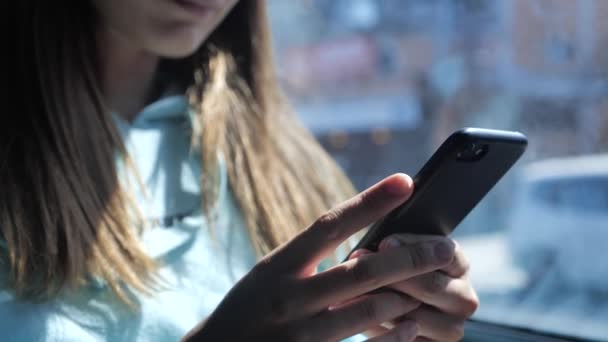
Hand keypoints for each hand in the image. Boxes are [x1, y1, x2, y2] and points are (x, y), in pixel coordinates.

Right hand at [183, 174, 456, 341]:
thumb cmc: (247, 311)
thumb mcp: (268, 275)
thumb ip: (308, 258)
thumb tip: (359, 235)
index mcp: (278, 265)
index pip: (329, 224)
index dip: (369, 202)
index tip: (406, 182)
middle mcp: (289, 297)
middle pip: (362, 271)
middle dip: (410, 257)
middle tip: (446, 247)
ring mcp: (299, 335)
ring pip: (369, 310)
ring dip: (406, 296)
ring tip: (430, 284)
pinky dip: (392, 336)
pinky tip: (409, 326)